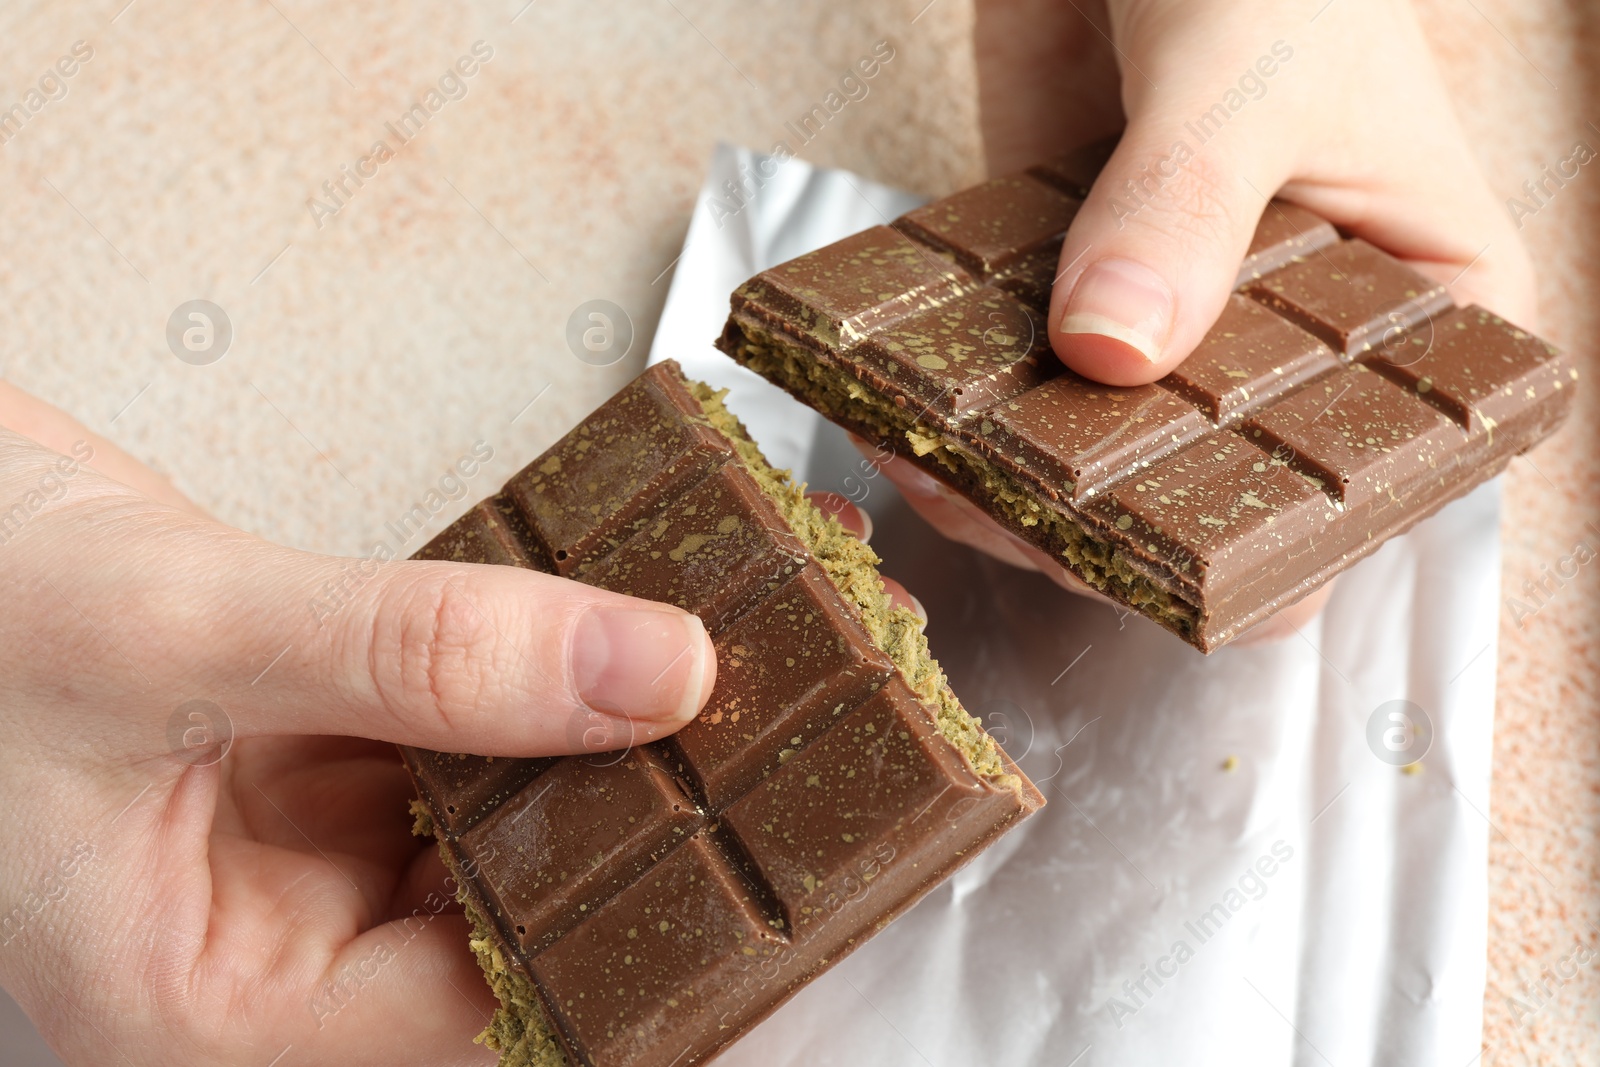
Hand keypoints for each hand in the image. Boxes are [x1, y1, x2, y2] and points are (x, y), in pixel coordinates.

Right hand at [0, 386, 715, 1064]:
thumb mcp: (181, 629)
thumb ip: (419, 653)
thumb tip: (649, 673)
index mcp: (210, 1012)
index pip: (476, 1024)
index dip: (624, 946)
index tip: (745, 842)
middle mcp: (271, 957)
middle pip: (510, 930)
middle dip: (630, 830)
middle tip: (762, 741)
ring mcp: (308, 858)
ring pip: (508, 831)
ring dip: (602, 751)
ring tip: (719, 677)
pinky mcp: (334, 766)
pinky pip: (474, 746)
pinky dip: (541, 691)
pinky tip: (619, 638)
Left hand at [915, 0, 1534, 640]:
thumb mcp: (1252, 69)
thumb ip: (1184, 204)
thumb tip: (1108, 352)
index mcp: (1424, 317)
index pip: (1365, 498)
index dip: (1264, 557)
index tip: (1152, 563)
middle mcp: (1301, 344)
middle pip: (1209, 498)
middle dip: (1101, 526)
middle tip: (997, 507)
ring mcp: (1179, 322)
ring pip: (1098, 456)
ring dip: (1004, 478)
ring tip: (921, 463)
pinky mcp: (1074, 285)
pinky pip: (1014, 375)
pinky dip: (953, 400)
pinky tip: (895, 412)